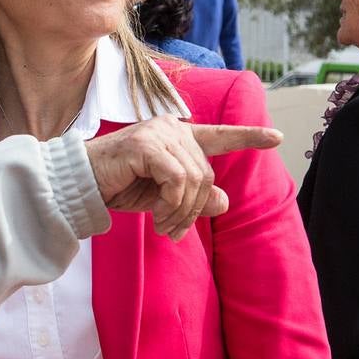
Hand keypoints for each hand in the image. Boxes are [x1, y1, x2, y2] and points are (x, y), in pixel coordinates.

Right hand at [83, 117, 281, 240]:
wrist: (80, 185)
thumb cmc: (118, 187)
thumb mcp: (162, 199)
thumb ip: (193, 197)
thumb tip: (223, 201)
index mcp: (178, 137)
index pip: (220, 135)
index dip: (249, 137)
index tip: (278, 137)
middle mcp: (171, 128)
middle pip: (207, 174)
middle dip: (194, 209)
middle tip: (173, 230)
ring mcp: (159, 133)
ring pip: (195, 179)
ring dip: (182, 212)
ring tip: (163, 227)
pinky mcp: (147, 144)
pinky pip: (177, 181)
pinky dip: (172, 205)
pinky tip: (158, 216)